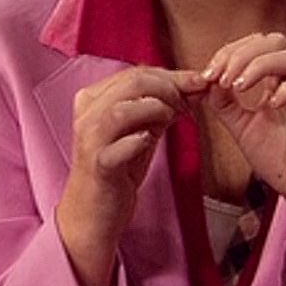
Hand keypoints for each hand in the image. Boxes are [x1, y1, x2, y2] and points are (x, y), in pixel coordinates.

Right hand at [56, 67, 205, 285]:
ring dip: (158, 110)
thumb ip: (158, 109)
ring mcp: (90, 139)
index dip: (172, 75)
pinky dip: (142, 140)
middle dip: (171, 89)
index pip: (136, 73)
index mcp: (93, 99)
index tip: (197, 83)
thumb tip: (190, 87)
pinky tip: (150, 142)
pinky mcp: (99, 165)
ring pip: (125, 108)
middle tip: (191, 103)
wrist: (93, 213)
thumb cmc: (117, 170)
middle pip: (133, 83)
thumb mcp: (139, 130)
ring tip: (173, 120)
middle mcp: (87, 114)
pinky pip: (123, 144)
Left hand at [194, 33, 285, 244]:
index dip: (229, 52)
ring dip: (260, 65)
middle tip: (221, 77)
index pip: (256, 44)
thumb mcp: (240, 126)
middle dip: (242, 53)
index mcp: (277, 79)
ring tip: (238, 87)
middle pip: (275, 40)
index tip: (208, 74)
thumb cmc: (278, 157)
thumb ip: (223, 103)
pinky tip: (269, 106)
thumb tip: (202, 81)